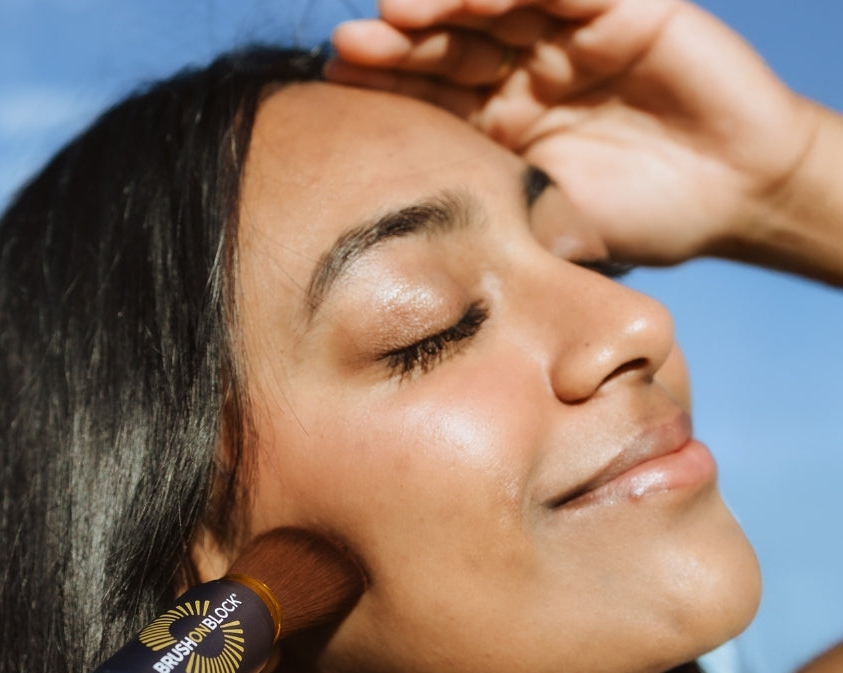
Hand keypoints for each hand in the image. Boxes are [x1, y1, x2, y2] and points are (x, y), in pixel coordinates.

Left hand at [328, 0, 821, 264]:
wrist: (730, 201)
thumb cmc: (630, 220)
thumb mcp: (541, 222)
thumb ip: (487, 214)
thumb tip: (396, 257)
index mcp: (494, 120)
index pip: (427, 94)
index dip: (384, 85)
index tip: (332, 83)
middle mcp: (522, 71)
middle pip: (449, 44)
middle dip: (400, 41)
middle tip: (352, 43)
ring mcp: (570, 36)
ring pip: (500, 5)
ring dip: (449, 3)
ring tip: (399, 8)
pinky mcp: (627, 10)